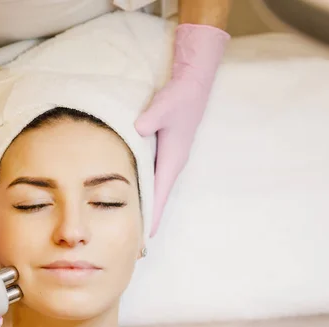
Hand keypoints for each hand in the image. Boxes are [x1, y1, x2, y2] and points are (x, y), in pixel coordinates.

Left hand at [135, 24, 229, 235]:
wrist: (193, 83)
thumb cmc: (180, 97)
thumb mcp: (165, 106)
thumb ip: (151, 118)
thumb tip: (137, 129)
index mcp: (173, 158)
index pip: (160, 193)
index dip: (152, 214)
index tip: (146, 236)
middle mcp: (172, 162)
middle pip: (157, 196)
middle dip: (148, 217)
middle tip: (137, 240)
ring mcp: (169, 157)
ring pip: (155, 187)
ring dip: (147, 204)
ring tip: (135, 224)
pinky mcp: (164, 150)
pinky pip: (153, 175)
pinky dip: (145, 188)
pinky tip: (135, 193)